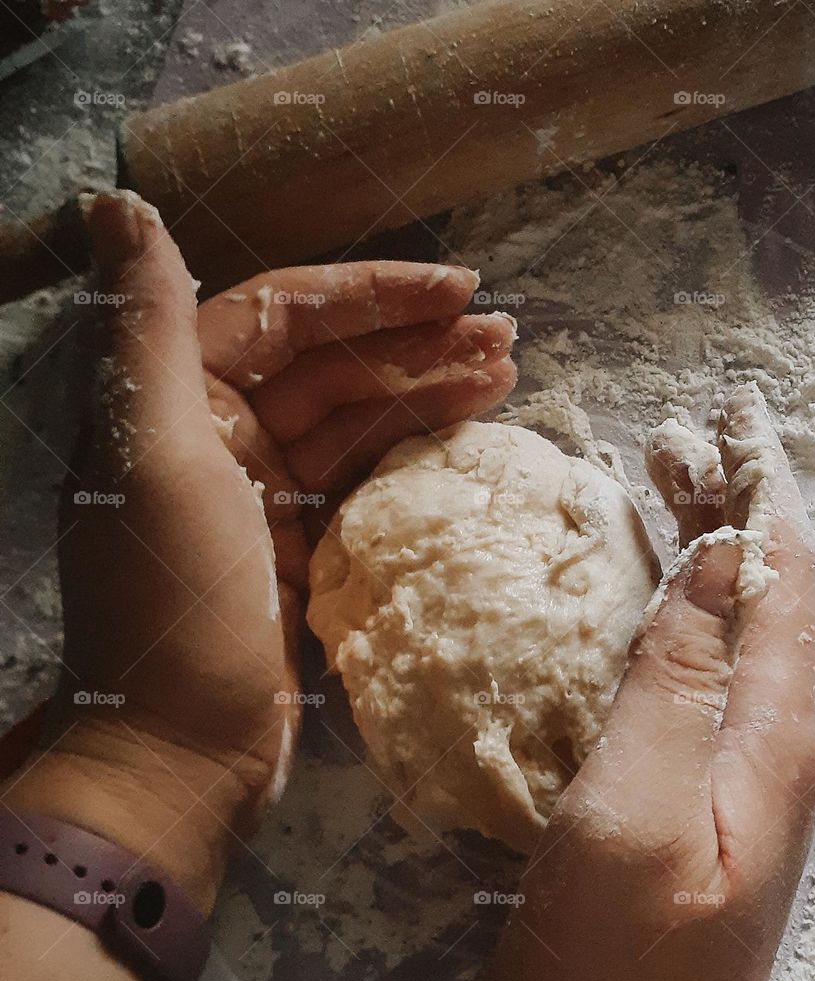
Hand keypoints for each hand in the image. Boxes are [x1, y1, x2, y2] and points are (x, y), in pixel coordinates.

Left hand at [9, 190, 515, 909]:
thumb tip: (117, 204)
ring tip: (507, 368)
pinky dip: (416, 449)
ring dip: (428, 387)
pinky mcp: (306, 545)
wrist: (186, 751)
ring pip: (357, 417)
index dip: (368, 294)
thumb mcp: (156, 458)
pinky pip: (368, 476)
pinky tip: (471, 427)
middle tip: (505, 332)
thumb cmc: (175, 605)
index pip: (283, 315)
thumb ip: (150, 330)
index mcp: (180, 402)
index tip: (454, 288)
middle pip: (331, 363)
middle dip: (414, 339)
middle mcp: (220, 436)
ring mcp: (268, 494)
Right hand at [489, 387, 814, 980]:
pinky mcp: (690, 790)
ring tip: (649, 484)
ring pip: (728, 625)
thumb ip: (675, 683)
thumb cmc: (619, 961)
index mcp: (772, 732)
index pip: (785, 578)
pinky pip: (692, 669)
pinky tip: (632, 592)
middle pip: (763, 593)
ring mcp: (732, 768)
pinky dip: (669, 608)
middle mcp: (770, 739)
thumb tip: (715, 560)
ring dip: (700, 548)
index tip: (726, 413)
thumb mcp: (637, 812)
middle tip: (666, 436)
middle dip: (726, 504)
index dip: (761, 488)